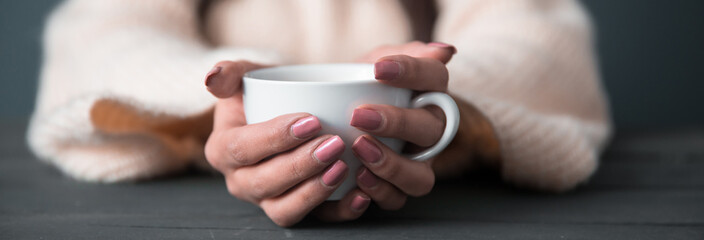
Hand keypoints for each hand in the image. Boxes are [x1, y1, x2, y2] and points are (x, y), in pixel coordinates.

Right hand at [203, 61, 371, 226]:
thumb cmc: (267, 92)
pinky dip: (340, 212)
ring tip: (342, 167)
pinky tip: (360, 196)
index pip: (241, 148)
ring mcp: (268, 200)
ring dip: (314, 192)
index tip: (311, 120)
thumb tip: (211, 79)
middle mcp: (242, 181)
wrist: (291, 109)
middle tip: (334, 143)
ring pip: (285, 210)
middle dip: (300, 165)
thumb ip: (231, 71)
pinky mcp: (298, 209)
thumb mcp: (248, 75)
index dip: (274, 138)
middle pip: (264, 183)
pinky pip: (317, 221)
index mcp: (223, 149)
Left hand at [318, 41, 457, 214]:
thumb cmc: (364, 87)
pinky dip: (378, 192)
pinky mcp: (397, 189)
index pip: (435, 77)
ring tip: (359, 148)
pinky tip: (357, 178)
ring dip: (391, 165)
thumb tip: (445, 51)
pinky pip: (397, 199)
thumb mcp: (377, 63)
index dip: (412, 72)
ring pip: (421, 176)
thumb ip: (403, 54)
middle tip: (359, 115)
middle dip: (397, 123)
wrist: (340, 117)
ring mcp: (418, 164)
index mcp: (430, 93)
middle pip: (430, 129)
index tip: (379, 69)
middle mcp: (431, 132)